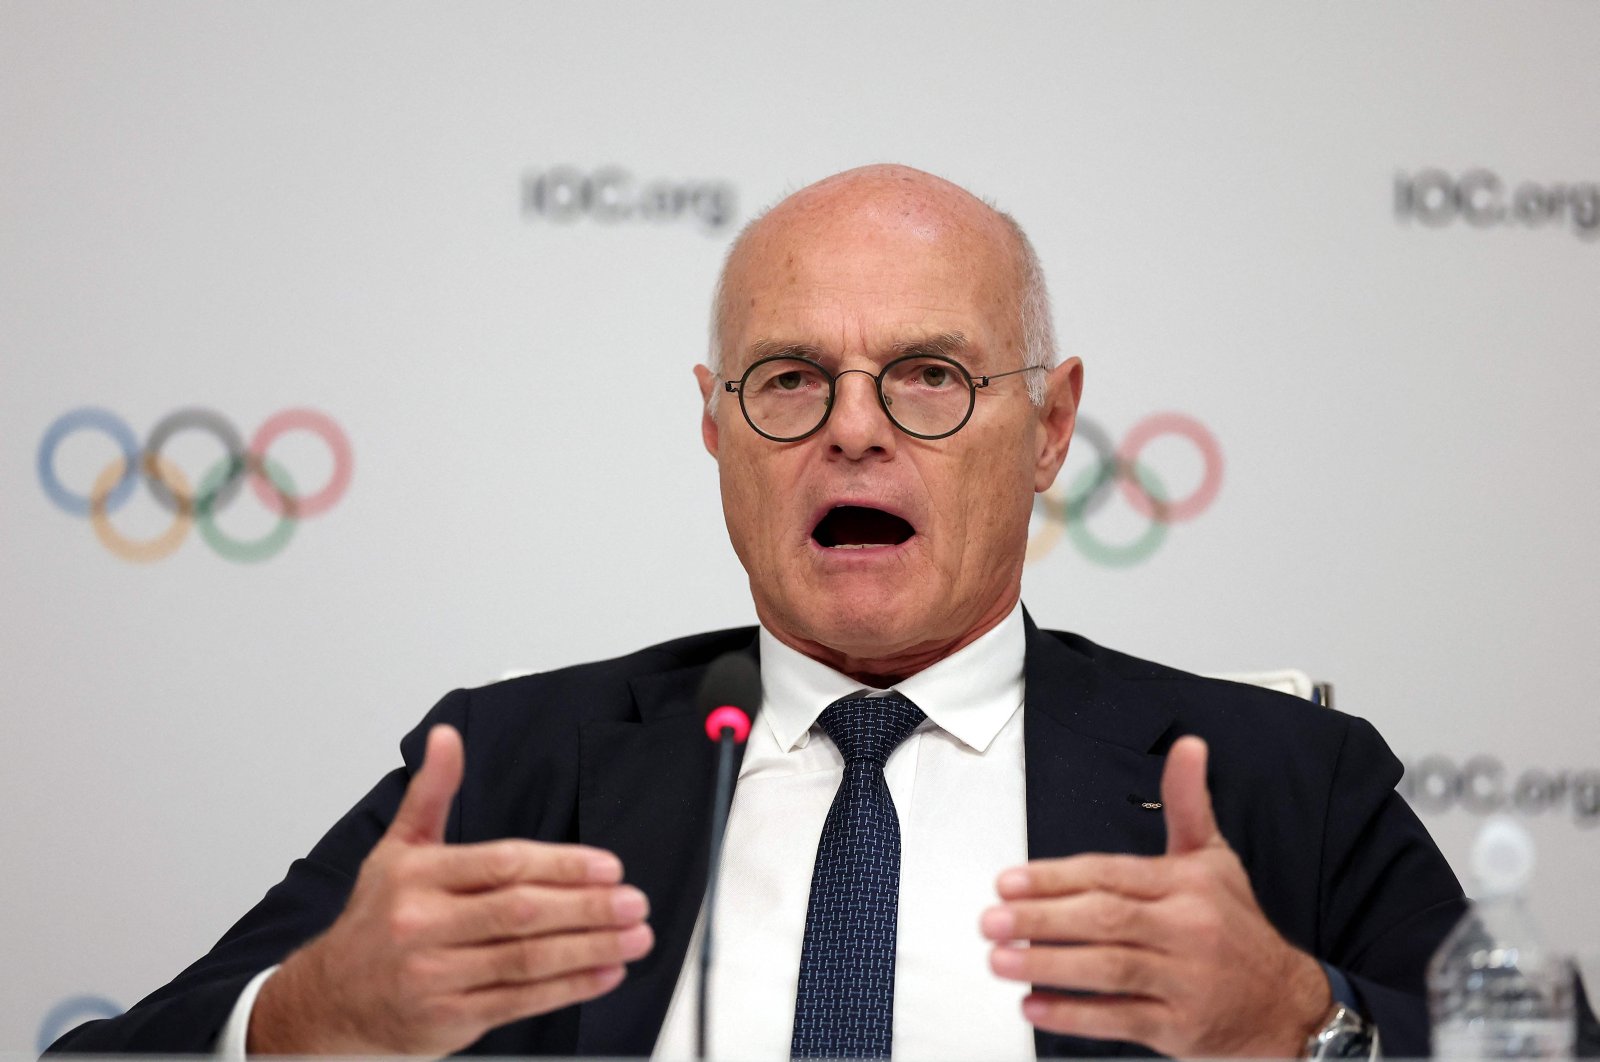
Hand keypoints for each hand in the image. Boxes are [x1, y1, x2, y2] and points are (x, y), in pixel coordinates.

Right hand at [249, 725, 652, 1054]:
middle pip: (520, 912)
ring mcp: (436, 976)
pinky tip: (604, 972)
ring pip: (526, 960)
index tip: (607, 866)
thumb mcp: (397, 848)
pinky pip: (519, 1001)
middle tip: (632, 901)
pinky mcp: (449, 1018)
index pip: (501, 865)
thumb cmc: (374, 921)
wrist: (330, 1000)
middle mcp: (424, 925)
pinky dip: (568, 988)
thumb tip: (447, 738)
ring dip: (589, 948)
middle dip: (586, 907)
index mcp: (418, 877)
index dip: (561, 865)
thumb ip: (432, 792)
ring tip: (633, 936)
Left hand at [980, 736, 1330, 1057]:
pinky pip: (1120, 1020)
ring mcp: (1183, 981)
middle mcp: (1186, 929)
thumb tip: (1188, 746)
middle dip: (1041, 920)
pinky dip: (1074, 1015)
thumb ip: (1188, 803)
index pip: (1110, 875)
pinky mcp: (1179, 1027)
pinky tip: (1034, 1007)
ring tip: (1001, 961)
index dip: (1055, 878)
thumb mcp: (1214, 858)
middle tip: (992, 921)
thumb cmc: (1237, 926)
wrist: (1288, 1003)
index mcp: (1185, 885)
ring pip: (1109, 969)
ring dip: (1049, 966)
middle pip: (1105, 919)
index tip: (1009, 882)